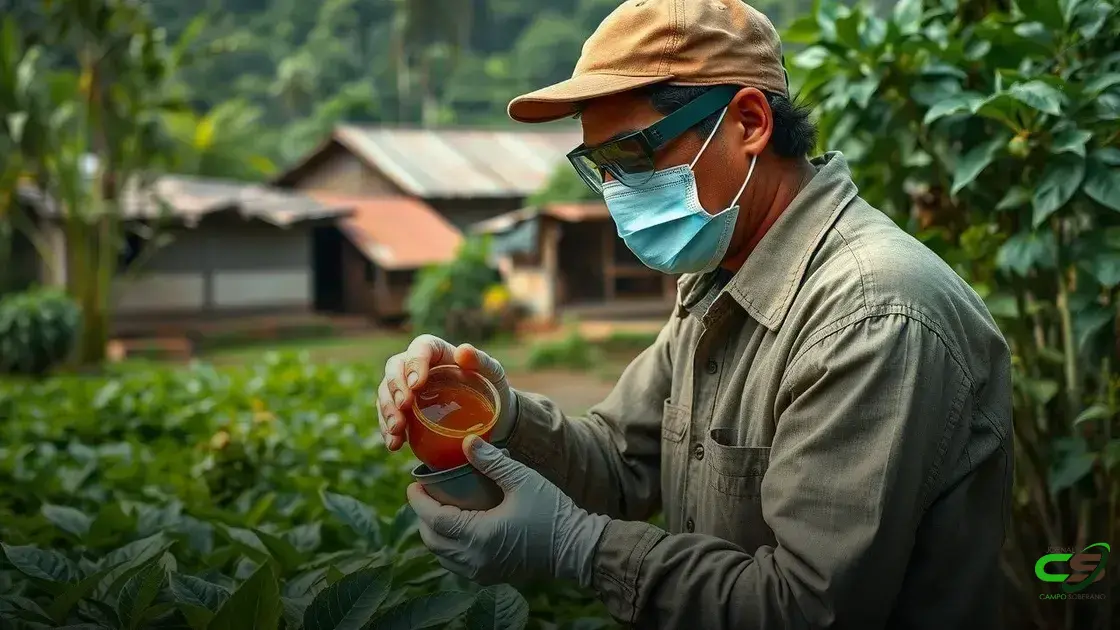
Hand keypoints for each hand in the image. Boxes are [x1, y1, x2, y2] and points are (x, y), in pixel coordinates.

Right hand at [377, 335, 514, 450]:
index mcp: (437, 351)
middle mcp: (417, 366)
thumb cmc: (491, 387)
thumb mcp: (493, 373)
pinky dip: (387, 430)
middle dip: (395, 387)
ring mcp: (407, 387)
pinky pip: (387, 415)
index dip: (414, 363)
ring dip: (387, 411)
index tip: (417, 385)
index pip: (420, 348)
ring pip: (386, 392)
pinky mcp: (404, 410)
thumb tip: (462, 351)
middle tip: (404, 406)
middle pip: (394, 367)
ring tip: (396, 429)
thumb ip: (481, 361)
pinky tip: (395, 444)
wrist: (491, 415)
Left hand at [407, 435, 609, 586]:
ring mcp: (482, 571)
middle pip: (432, 540)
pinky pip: (456, 565)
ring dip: (434, 534)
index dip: (419, 501)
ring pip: (442, 556)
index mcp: (479, 535)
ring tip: (438, 511)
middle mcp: (475, 558)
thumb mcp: (521, 480)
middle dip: (422, 517)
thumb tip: (466, 441)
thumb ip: (491, 461)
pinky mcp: (491, 576)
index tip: (413, 485)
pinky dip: (448, 549)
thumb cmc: (551, 512)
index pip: (434, 519)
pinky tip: (456, 531)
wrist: (576, 547)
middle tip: (424, 495)